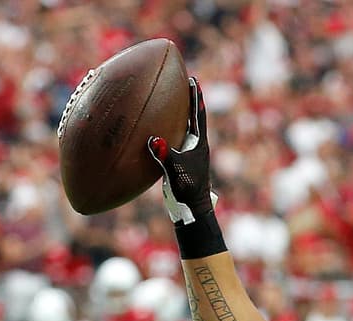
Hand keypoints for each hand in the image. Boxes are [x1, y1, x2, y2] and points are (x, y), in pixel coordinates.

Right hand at [147, 77, 215, 224]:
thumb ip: (165, 156)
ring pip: (182, 128)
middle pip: (192, 117)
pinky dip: (165, 130)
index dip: (196, 97)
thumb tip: (154, 140)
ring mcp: (188, 153)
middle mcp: (195, 146)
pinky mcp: (180, 161)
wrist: (192, 209)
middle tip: (183, 82)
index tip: (193, 80)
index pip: (198, 115)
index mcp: (198, 144)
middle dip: (187, 100)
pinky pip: (172, 140)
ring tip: (170, 99)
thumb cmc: (188, 191)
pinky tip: (156, 128)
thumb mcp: (176, 172)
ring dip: (177, 113)